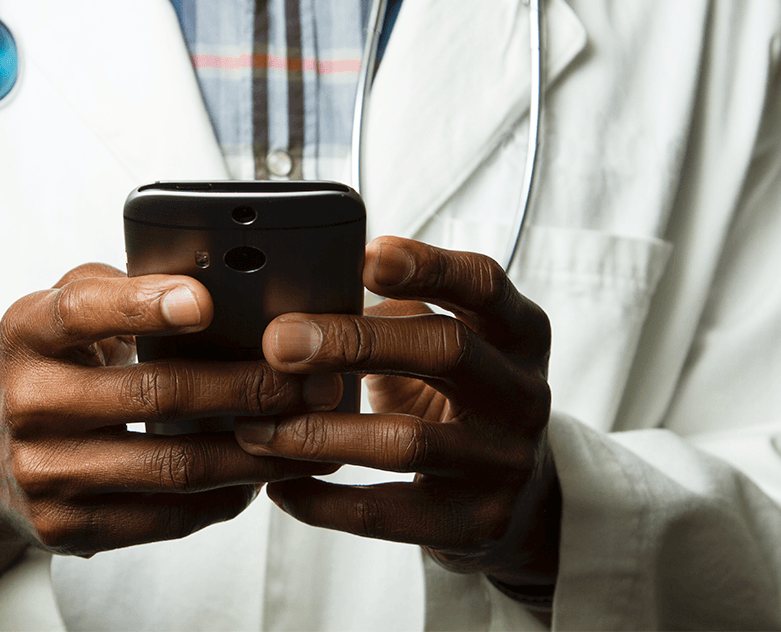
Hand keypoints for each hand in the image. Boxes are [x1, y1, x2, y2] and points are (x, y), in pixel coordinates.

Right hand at [0, 264, 339, 599]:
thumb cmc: (44, 367)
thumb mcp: (58, 312)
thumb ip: (119, 289)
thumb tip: (212, 282)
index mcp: (26, 333)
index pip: (82, 312)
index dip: (143, 305)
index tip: (204, 301)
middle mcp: (28, 403)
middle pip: (155, 395)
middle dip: (248, 387)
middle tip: (313, 380)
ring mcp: (44, 472)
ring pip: (173, 466)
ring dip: (255, 451)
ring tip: (309, 433)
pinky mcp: (65, 528)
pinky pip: (164, 517)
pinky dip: (223, 497)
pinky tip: (260, 476)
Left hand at [233, 237, 558, 587]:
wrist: (518, 497)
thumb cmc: (459, 398)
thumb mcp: (449, 342)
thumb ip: (395, 313)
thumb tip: (298, 294)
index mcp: (518, 332)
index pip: (483, 284)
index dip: (427, 266)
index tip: (364, 256)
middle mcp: (523, 393)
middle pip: (446, 350)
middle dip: (353, 341)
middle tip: (278, 342)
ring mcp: (506, 463)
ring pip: (407, 441)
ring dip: (319, 431)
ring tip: (257, 425)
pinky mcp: (477, 523)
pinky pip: (386, 514)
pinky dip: (322, 500)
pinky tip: (280, 484)